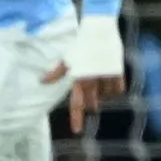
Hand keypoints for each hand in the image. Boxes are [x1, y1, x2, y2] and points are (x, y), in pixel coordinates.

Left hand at [42, 17, 126, 131]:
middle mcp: (92, 79)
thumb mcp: (68, 57)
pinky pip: (117, 90)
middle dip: (90, 104)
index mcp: (79, 77)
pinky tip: (109, 78)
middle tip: (90, 101)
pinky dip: (113, 87)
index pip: (76, 103)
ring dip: (101, 93)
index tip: (76, 131)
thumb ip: (57, 72)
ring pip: (105, 95)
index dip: (76, 118)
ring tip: (98, 78)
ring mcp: (107, 76)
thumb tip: (42, 81)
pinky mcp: (118, 72)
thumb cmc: (81, 43)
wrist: (99, 29)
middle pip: (92, 103)